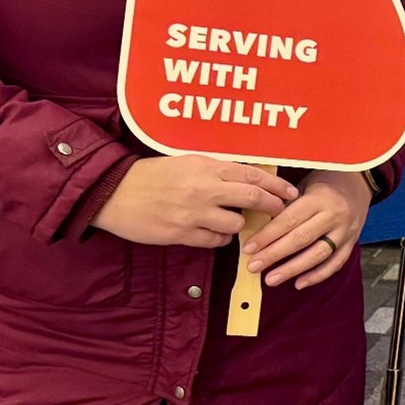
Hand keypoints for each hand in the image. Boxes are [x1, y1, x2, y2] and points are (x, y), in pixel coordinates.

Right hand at [90, 156, 295, 247]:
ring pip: (235, 225)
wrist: (115, 192)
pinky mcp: (182, 234)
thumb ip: (216, 169)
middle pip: (252, 198)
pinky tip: (212, 232)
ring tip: (231, 221)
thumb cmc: (152, 175)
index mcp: (206, 167)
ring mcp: (193, 213)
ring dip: (239, 225)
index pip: (252, 175)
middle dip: (272, 206)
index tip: (290, 192)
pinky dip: (219, 239)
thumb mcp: (187, 162)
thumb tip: (247, 178)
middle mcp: (204, 188)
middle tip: (279, 211)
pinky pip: (215, 242)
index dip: (276, 185)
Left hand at [243, 169, 372, 289]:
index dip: (267, 235)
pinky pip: (335, 263)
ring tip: (271, 279)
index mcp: (319, 198)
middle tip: (254, 266)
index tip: (249, 247)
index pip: (289, 220)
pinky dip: (317, 276)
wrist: (359, 184)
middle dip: (274, 255)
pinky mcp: (352, 243)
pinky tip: (299, 283)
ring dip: (292, 269)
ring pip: (318, 255)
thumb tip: (258, 226)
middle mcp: (334, 215)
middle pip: (301, 239)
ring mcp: (345, 231)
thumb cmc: (325, 183)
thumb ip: (287, 204)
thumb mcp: (305, 184)